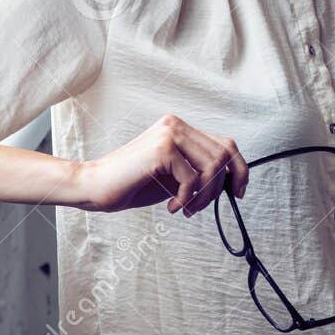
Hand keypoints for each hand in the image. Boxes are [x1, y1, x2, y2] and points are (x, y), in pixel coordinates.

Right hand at [76, 114, 248, 216]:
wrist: (95, 185)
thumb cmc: (133, 184)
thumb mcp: (175, 177)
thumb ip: (199, 173)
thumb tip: (232, 181)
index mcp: (180, 129)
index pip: (226, 144)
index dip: (240, 168)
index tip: (238, 191)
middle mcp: (176, 125)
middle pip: (224, 155)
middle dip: (220, 187)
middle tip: (202, 206)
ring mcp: (169, 134)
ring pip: (212, 167)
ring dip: (204, 196)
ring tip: (187, 208)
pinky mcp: (163, 149)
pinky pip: (192, 179)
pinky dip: (187, 198)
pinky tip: (173, 207)